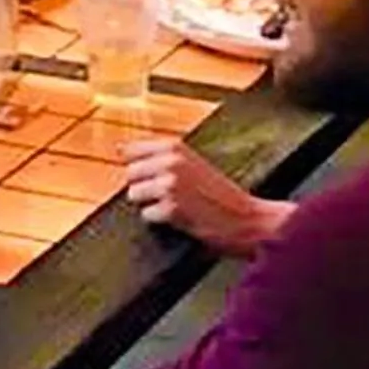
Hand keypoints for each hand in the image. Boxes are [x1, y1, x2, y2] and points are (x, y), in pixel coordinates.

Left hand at [123, 137, 292, 258]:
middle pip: (130, 174)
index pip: (130, 150)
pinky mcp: (170, 209)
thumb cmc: (222, 193)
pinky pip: (147, 215)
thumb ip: (160, 155)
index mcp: (174, 147)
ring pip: (134, 195)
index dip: (136, 165)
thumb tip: (119, 148)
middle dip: (144, 187)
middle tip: (169, 195)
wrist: (248, 218)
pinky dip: (161, 220)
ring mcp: (169, 185)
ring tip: (176, 205)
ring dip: (151, 204)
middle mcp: (169, 162)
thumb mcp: (192, 162)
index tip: (147, 174)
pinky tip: (181, 218)